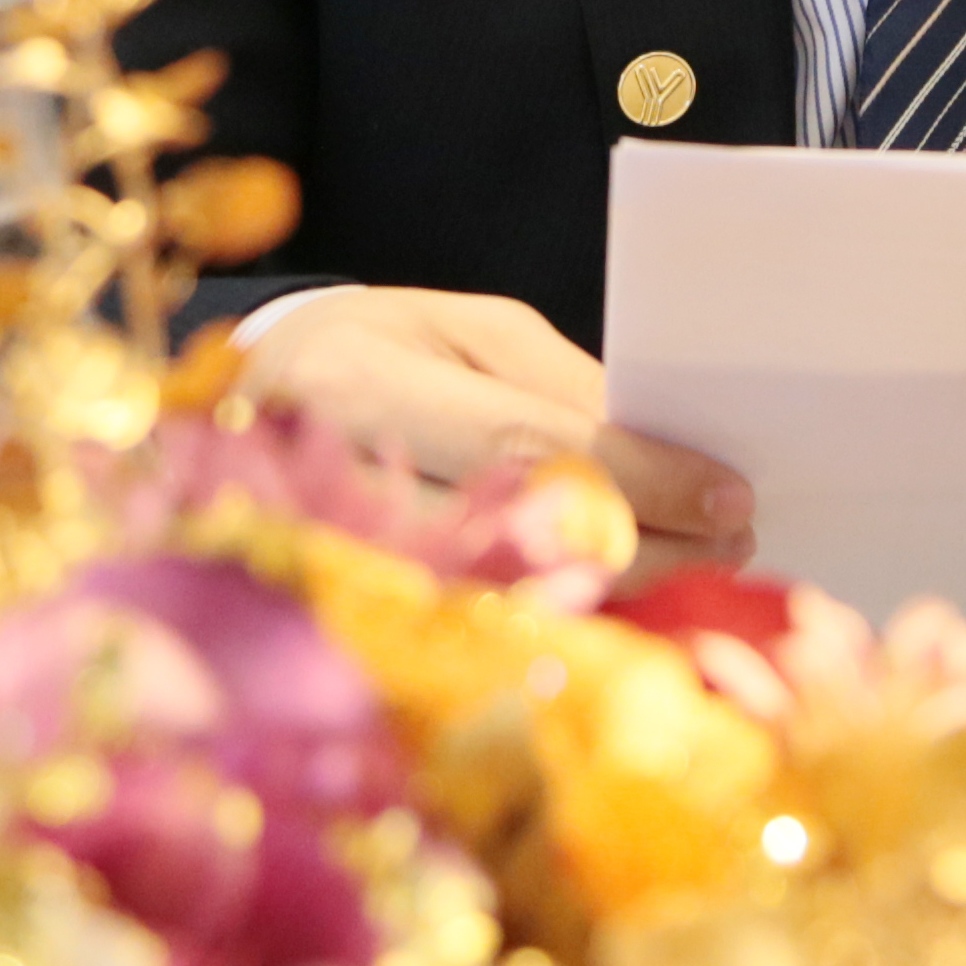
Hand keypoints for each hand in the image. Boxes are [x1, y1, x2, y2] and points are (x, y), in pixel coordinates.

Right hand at [229, 287, 754, 579]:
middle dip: (642, 544)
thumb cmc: (366, 349)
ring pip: (495, 600)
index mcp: (358, 380)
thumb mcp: (455, 330)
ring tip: (692, 571)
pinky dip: (556, 623)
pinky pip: (464, 636)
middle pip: (514, 530)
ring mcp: (321, 564)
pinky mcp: (334, 621)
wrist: (232, 404)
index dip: (639, 475)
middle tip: (733, 545)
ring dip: (612, 593)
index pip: (525, 439)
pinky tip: (619, 609)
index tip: (729, 498)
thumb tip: (658, 444)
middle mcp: (324, 478)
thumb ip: (553, 381)